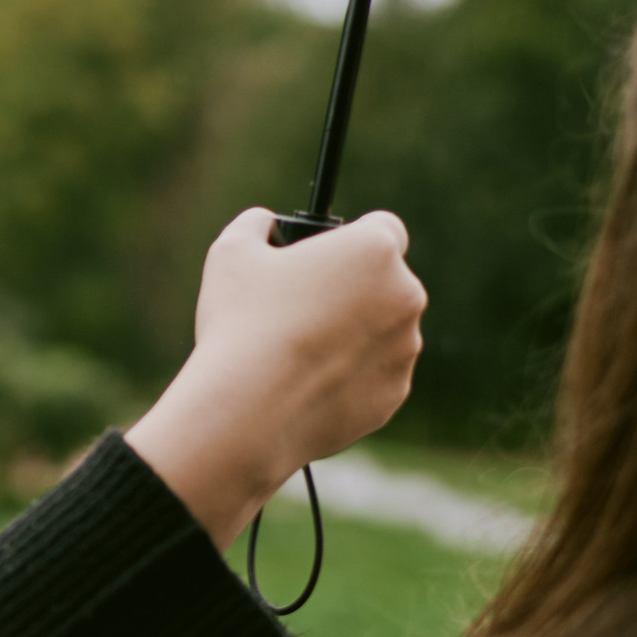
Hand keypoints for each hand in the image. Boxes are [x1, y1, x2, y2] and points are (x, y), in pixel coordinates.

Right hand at [126, 207, 423, 549]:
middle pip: (387, 282)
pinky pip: (376, 376)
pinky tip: (308, 383)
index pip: (383, 228)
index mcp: (374, 251)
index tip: (327, 256)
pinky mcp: (393, 395)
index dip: (352, 239)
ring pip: (384, 332)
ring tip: (300, 350)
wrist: (247, 413)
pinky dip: (351, 378)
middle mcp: (404, 296)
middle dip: (354, 290)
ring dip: (355, 334)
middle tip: (303, 307)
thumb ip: (255, 225)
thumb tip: (262, 222)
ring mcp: (403, 350)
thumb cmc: (241, 325)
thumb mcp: (231, 254)